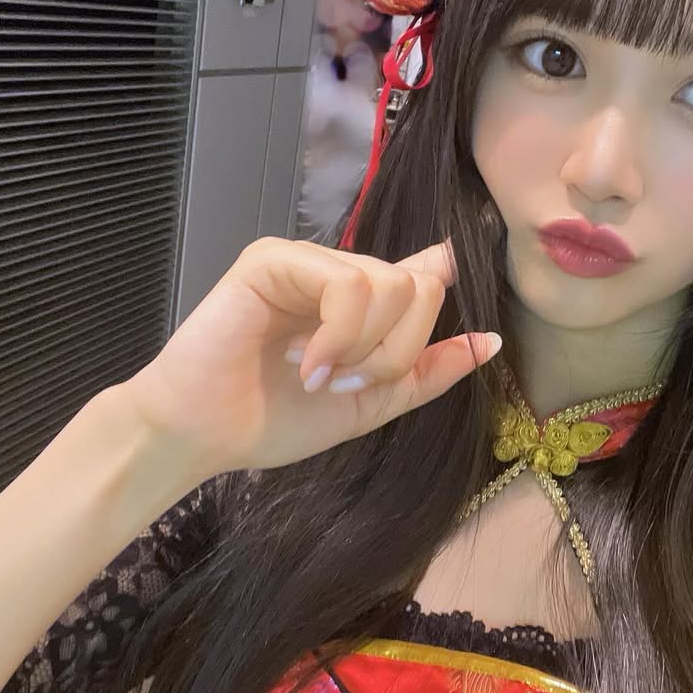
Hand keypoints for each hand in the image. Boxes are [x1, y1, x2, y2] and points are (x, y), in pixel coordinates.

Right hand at [123, 236, 499, 479]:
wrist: (203, 434)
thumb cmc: (274, 419)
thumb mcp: (370, 404)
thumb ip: (426, 373)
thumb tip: (489, 343)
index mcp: (364, 304)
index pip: (427, 273)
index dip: (449, 280)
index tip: (470, 309)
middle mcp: (340, 273)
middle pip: (420, 289)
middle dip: (397, 351)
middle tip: (349, 383)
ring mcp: (307, 261)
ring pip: (390, 285)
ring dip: (365, 349)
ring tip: (320, 376)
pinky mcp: (274, 258)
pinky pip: (346, 283)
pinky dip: (338, 336)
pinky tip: (306, 363)